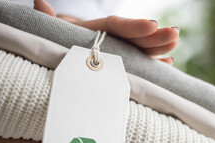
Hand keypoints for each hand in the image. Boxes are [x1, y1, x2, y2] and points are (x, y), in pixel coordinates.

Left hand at [33, 0, 178, 63]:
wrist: (57, 48)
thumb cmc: (54, 40)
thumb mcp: (49, 31)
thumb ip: (47, 19)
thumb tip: (39, 2)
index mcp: (95, 30)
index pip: (117, 26)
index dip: (134, 26)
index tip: (152, 25)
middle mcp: (110, 39)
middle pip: (134, 37)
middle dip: (155, 36)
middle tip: (175, 34)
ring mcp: (118, 50)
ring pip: (141, 48)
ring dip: (159, 47)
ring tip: (175, 44)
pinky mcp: (121, 62)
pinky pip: (140, 61)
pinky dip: (153, 63)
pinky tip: (167, 64)